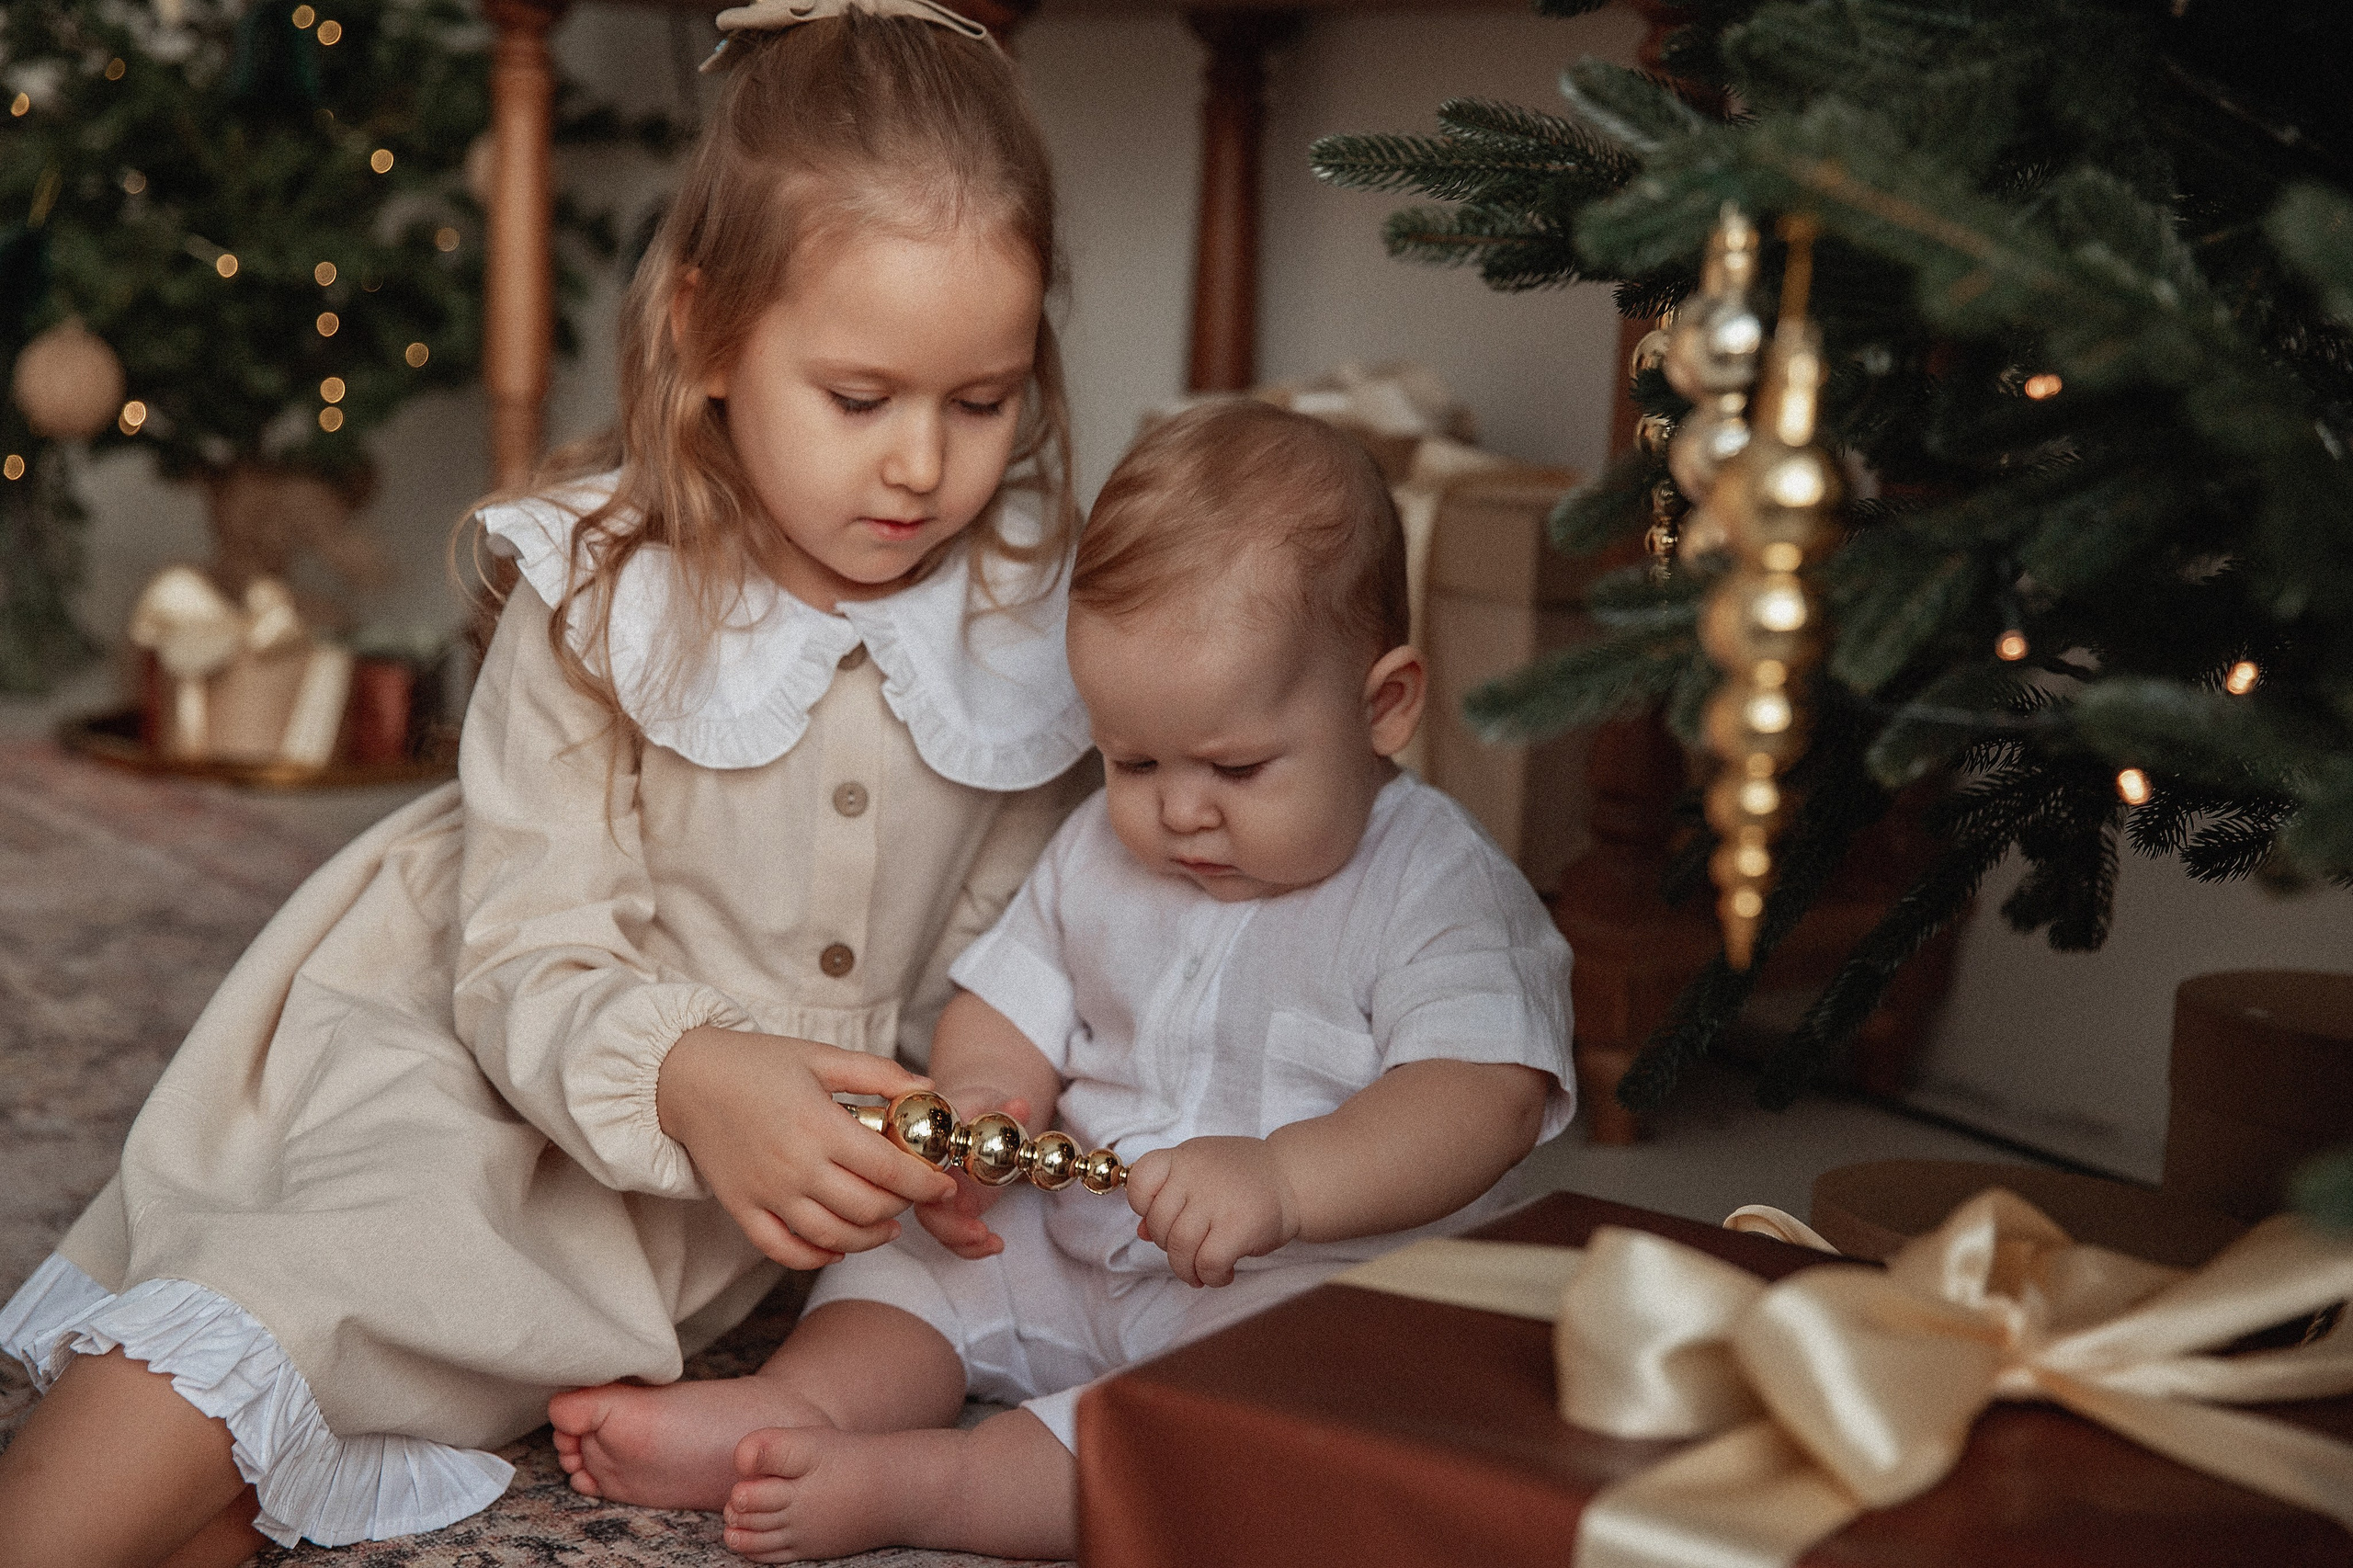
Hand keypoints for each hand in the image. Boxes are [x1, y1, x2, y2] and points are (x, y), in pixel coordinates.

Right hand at [657, 1026, 956, 1269]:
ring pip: (833, 1238)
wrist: (686, 1078)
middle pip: (868, 1209)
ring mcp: (767, 1193)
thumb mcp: (821, 1057)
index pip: (888, 1170)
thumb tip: (928, 1087)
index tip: (945, 1184)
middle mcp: (795, 1167)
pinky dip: (817, 1257)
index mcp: (820, 1126)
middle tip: (914, 1196)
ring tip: (889, 1226)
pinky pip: (785, 1250)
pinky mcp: (742, 1209)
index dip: (925, 1183)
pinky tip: (838, 1247)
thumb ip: (878, 1073)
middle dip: (903, 1207)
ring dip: (870, 1239)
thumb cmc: (758, 1063)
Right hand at [913, 1091, 1031, 1259]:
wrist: (983, 1121)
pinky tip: (998, 1245)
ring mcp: (940, 1195)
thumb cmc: (978, 1109)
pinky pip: (955, 1236)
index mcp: (926, 1144)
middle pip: (922, 1205)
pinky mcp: (956, 1210)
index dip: (926, 1183)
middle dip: (946, 1225)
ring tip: (993, 1242)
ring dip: (961, 1241)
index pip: (914, 1166)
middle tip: (977, 1231)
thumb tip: (1020, 1106)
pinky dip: (972, 1247)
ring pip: (937, 1226)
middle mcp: (928, 1173)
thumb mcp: (990, 1103)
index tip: (952, 1191)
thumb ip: (1003, 1110)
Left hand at [1125, 1136, 1301, 1286]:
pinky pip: (1207, 1263)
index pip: (1140, 1179)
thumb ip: (1170, 1196)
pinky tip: (1224, 1273)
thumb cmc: (1244, 1179)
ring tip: (1202, 1271)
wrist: (1294, 1178)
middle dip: (1169, 1249)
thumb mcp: (1202, 1174)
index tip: (1163, 1218)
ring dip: (1187, 1270)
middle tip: (1189, 1253)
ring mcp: (1216, 1199)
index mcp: (1184, 1157)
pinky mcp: (1238, 1226)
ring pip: (1179, 1248)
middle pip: (1159, 1224)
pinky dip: (1211, 1277)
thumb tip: (1141, 1232)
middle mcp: (1196, 1174)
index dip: (1143, 1207)